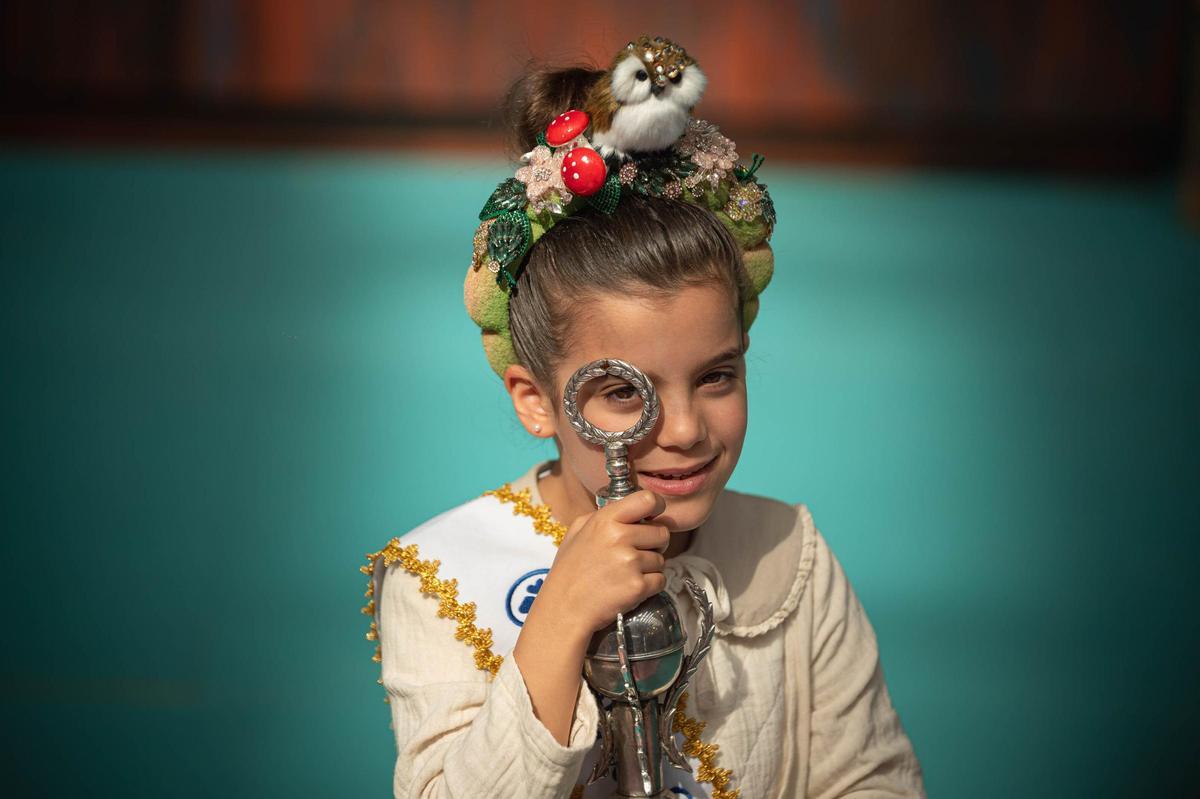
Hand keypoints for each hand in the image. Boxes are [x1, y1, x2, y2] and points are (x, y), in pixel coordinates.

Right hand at [535, 489, 669, 635]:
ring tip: (626, 574)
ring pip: (661, 559)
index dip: (657, 508)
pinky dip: (650, 586)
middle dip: (654, 544)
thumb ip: (604, 516)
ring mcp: (630, 562)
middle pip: (662, 533)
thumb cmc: (569, 571)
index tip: (653, 518)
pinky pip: (660, 580)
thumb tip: (632, 510)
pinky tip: (630, 588)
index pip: (648, 500)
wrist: (563, 609)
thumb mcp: (577, 532)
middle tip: (634, 554)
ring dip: (650, 567)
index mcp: (605, 520)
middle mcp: (620, 537)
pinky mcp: (638, 586)